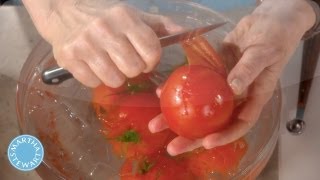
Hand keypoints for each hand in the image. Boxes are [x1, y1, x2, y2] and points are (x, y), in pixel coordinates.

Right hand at [23, 0, 181, 87]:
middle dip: (133, 69)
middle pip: (134, 69)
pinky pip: (93, 83)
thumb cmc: (104, 15)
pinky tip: (92, 65)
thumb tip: (185, 33)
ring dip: (115, 76)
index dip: (152, 60)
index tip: (144, 58)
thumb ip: (159, 24)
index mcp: (125, 17)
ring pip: (115, 80)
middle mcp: (104, 30)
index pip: (152, 51)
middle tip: (124, 60)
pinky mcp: (69, 58)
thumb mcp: (132, 14)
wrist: (63, 11)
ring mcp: (84, 45)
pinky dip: (95, 78)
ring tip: (108, 63)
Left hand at [148, 0, 315, 155]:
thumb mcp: (264, 54)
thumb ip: (249, 71)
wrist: (265, 21)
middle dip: (192, 137)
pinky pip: (192, 85)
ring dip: (177, 116)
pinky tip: (160, 93)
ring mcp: (219, 86)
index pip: (238, 125)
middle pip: (212, 123)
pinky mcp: (209, 73)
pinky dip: (177, 89)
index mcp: (252, 99)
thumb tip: (232, 88)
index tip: (206, 143)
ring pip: (198, 106)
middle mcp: (233, 97)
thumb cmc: (274, 39)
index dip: (224, 137)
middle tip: (172, 147)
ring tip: (156, 125)